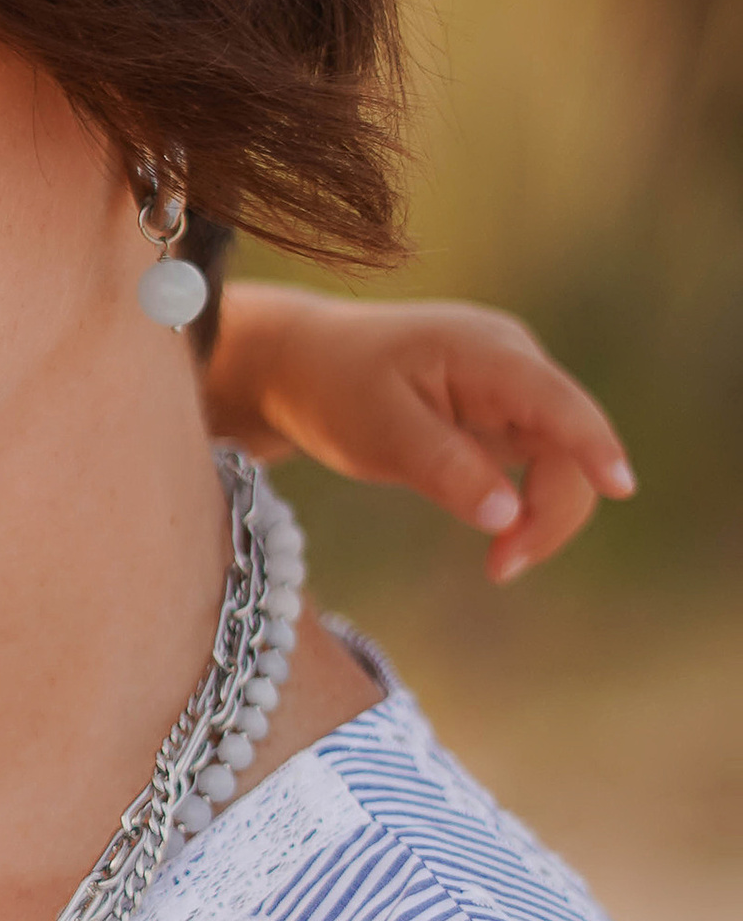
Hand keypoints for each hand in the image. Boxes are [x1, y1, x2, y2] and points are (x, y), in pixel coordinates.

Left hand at [206, 288, 633, 581]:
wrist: (300, 366)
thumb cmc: (333, 388)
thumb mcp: (379, 431)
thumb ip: (445, 469)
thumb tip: (508, 514)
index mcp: (486, 351)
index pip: (556, 401)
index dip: (593, 444)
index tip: (620, 487)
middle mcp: (512, 364)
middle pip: (567, 444)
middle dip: (550, 510)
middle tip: (502, 569)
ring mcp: (511, 390)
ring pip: (558, 460)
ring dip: (540, 515)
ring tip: (498, 565)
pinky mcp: (502, 416)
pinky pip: (536, 465)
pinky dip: (523, 505)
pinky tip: (499, 538)